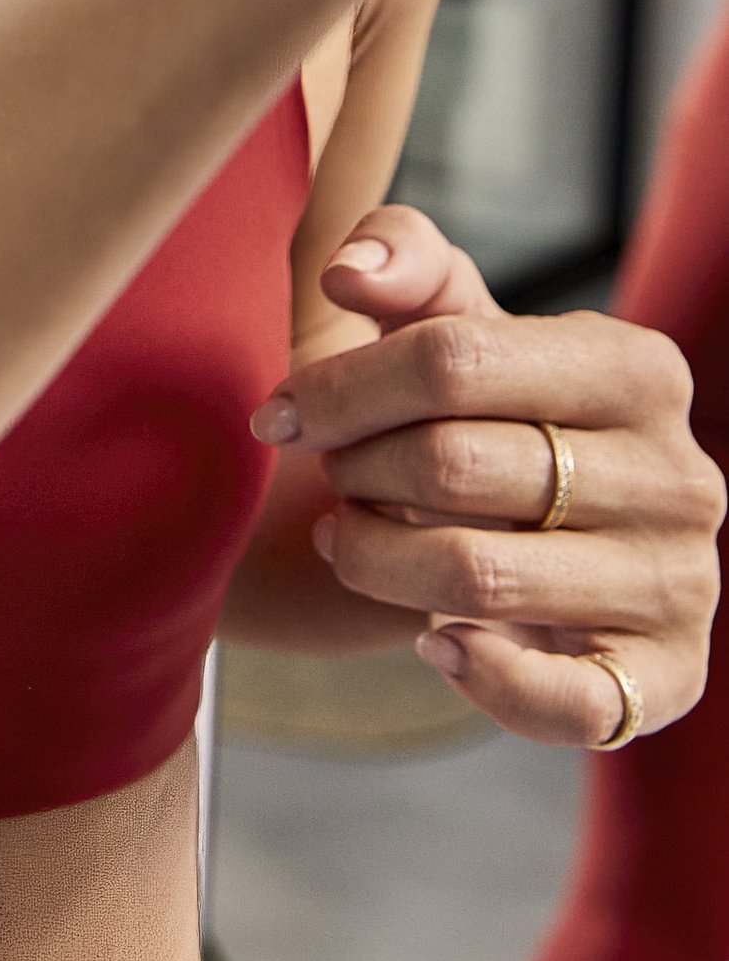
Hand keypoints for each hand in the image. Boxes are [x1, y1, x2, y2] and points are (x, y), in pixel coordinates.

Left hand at [250, 204, 725, 746]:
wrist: (535, 524)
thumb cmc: (477, 404)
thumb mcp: (445, 314)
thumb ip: (399, 257)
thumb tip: (350, 274)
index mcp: (636, 366)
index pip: (452, 359)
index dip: (340, 387)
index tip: (280, 413)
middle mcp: (680, 475)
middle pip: (452, 464)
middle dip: (356, 469)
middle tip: (332, 475)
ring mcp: (679, 582)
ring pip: (478, 576)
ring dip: (377, 560)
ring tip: (350, 538)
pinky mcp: (665, 678)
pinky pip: (570, 703)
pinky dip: (481, 677)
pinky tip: (431, 642)